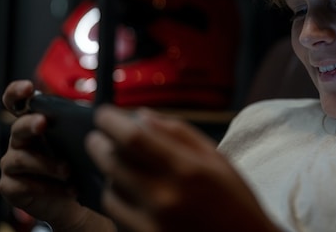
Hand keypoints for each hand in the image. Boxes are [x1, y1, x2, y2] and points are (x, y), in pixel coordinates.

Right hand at [0, 80, 113, 231]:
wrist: (77, 199)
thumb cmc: (80, 163)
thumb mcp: (88, 141)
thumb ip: (91, 125)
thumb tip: (119, 115)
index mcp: (37, 123)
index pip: (18, 102)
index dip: (18, 92)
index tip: (29, 88)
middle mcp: (21, 140)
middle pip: (17, 127)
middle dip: (30, 123)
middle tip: (44, 123)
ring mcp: (13, 163)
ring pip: (19, 158)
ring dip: (45, 163)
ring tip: (67, 170)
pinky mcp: (12, 186)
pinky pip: (20, 184)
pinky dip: (45, 186)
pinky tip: (65, 189)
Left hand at [87, 106, 279, 231]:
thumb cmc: (235, 201)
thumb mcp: (217, 159)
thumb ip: (179, 134)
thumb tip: (141, 116)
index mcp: (186, 171)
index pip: (133, 139)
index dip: (110, 122)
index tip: (104, 115)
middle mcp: (164, 198)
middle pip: (112, 163)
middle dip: (100, 144)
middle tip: (100, 136)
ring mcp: (150, 225)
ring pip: (109, 191)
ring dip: (110, 174)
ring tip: (124, 168)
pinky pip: (116, 216)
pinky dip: (119, 200)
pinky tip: (133, 194)